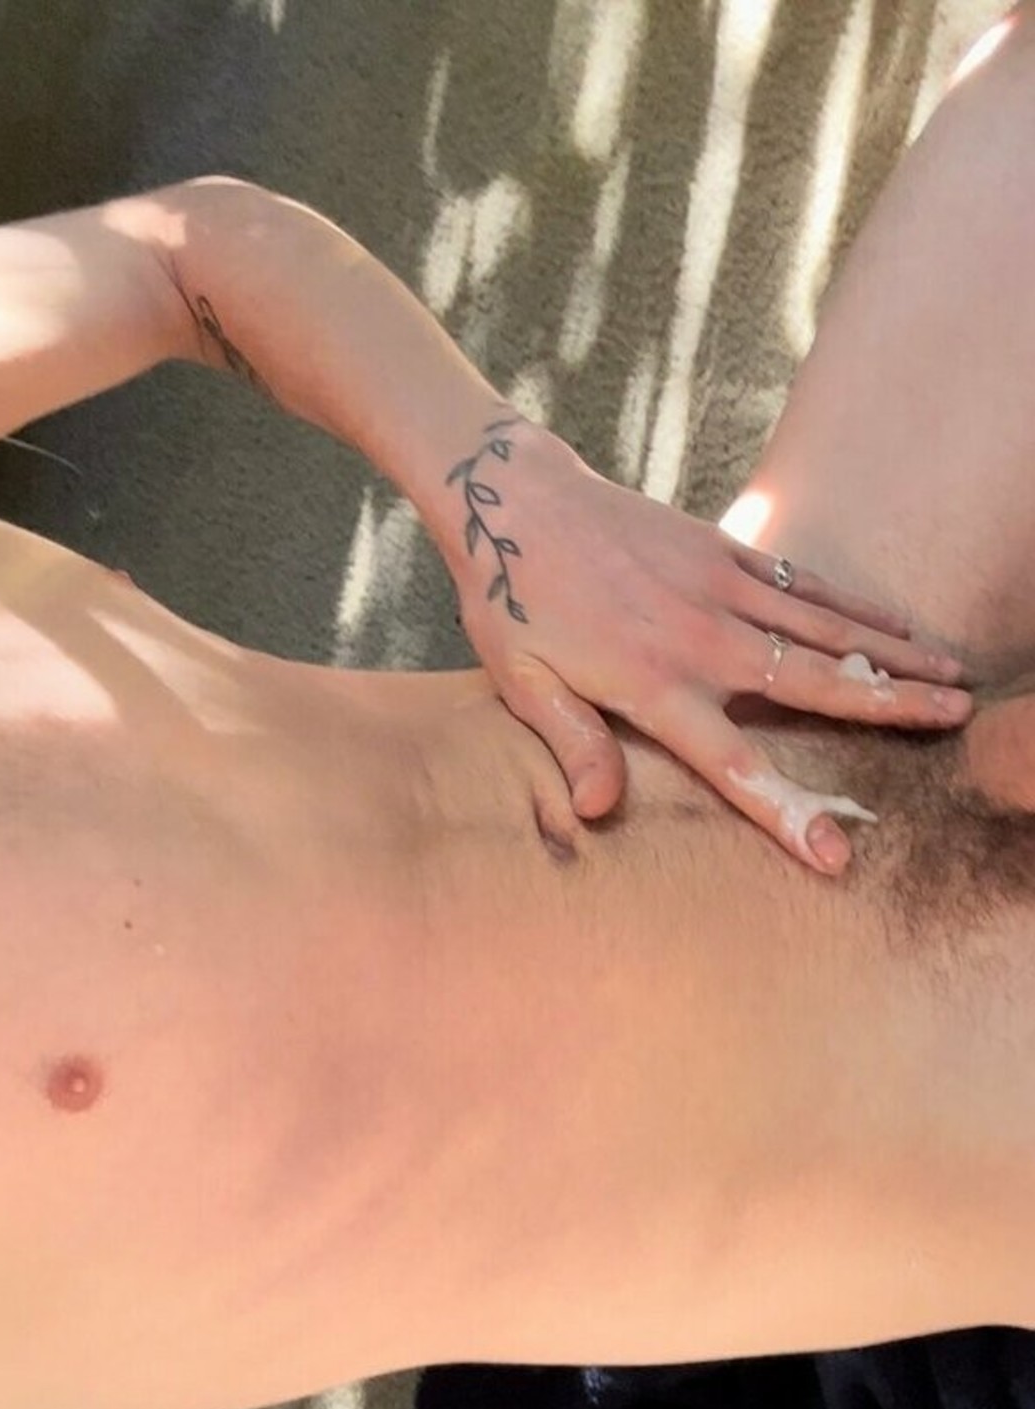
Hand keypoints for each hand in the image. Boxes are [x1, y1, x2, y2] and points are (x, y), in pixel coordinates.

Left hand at [450, 424, 970, 873]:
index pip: (731, 762)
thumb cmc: (512, 601)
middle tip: (956, 722)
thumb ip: (571, 743)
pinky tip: (897, 625)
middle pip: (813, 680)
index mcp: (653, 684)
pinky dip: (855, 605)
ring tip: (954, 678)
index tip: (834, 851)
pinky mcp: (724, 549)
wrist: (513, 497)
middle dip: (889, 705)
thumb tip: (596, 810)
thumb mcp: (522, 682)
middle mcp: (701, 637)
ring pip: (826, 626)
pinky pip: (804, 584)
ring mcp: (720, 586)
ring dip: (892, 653)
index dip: (783, 810)